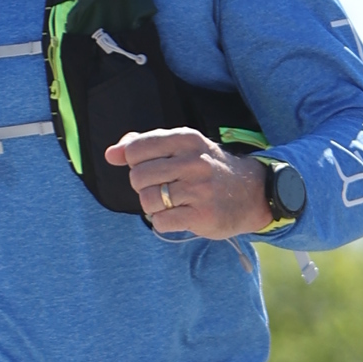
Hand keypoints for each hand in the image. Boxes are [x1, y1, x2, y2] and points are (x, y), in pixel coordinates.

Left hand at [109, 128, 270, 238]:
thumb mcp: (182, 147)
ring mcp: (198, 189)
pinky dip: (162, 222)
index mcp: (186, 139)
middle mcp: (193, 161)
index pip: (136, 149)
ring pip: (147, 201)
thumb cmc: (207, 169)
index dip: (134, 162)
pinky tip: (177, 216)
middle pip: (138, 177)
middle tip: (161, 189)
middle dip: (143, 187)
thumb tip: (110, 154)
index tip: (151, 167)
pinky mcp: (202, 215)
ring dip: (152, 207)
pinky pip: (160, 222)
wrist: (252, 193)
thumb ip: (144, 145)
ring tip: (169, 203)